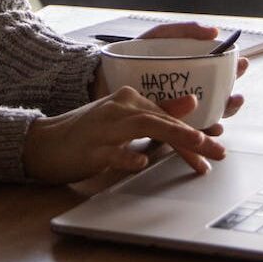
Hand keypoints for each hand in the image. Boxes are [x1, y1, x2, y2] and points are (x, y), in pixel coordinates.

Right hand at [23, 87, 225, 184]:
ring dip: (174, 139)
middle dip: (194, 138)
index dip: (193, 133)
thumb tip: (191, 102)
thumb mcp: (124, 119)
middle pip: (162, 120)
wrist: (44, 143)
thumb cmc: (87, 133)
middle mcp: (119, 108)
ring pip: (145, 128)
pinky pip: (112, 152)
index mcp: (128, 99)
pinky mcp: (91, 148)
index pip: (168, 116)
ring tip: (196, 149)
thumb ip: (157, 111)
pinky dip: (128, 156)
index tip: (215, 148)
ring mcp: (104, 127)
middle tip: (218, 152)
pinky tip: (142, 162)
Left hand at [89, 21, 249, 135]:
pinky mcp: (160, 127)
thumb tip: (213, 31)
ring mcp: (174, 112)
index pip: (218, 74)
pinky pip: (181, 133)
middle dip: (231, 100)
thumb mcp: (159, 37)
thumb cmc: (132, 55)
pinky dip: (195, 133)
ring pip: (204, 119)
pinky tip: (204, 130)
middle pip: (217, 100)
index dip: (234, 70)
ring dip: (218, 119)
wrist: (99, 77)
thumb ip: (184, 31)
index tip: (242, 63)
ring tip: (222, 117)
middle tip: (236, 95)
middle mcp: (186, 94)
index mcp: (189, 73)